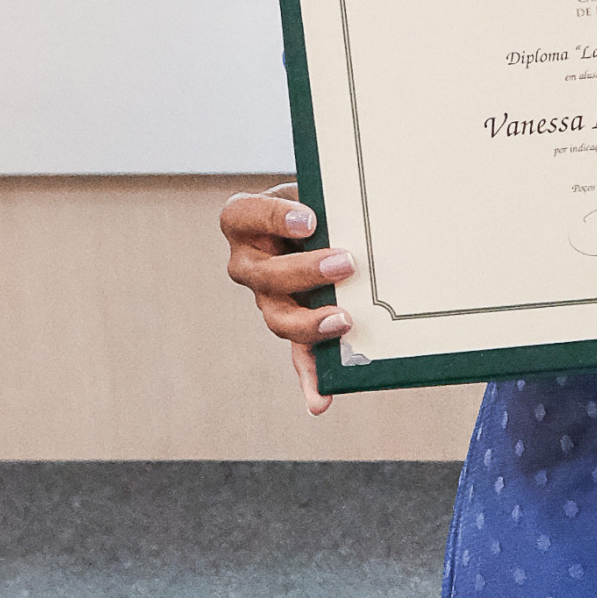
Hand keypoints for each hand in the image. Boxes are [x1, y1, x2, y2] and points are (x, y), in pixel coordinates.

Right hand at [221, 183, 353, 413]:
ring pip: (277, 319)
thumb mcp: (320, 195)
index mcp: (246, 222)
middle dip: (304, 271)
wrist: (336, 226)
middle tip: (345, 263)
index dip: (272, 218)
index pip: (242, 216)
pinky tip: (320, 402)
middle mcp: (249, 264)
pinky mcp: (295, 328)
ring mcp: (269, 300)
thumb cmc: (325, 204)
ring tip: (343, 320)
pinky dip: (309, 381)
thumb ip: (326, 204)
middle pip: (262, 276)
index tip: (310, 219)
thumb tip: (354, 217)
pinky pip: (299, 357)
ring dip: (309, 324)